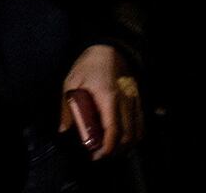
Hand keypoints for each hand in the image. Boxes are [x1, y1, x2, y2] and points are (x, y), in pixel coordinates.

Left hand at [59, 44, 140, 159]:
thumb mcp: (71, 83)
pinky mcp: (138, 99)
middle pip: (128, 135)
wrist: (107, 49)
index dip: (106, 147)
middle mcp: (125, 101)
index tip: (96, 155)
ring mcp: (134, 100)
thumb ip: (68, 108)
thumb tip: (64, 129)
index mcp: (107, 97)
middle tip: (100, 154)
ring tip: (110, 149)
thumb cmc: (87, 66)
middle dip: (115, 150)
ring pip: (137, 131)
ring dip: (126, 145)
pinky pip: (141, 123)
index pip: (113, 129)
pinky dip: (134, 135)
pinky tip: (124, 140)